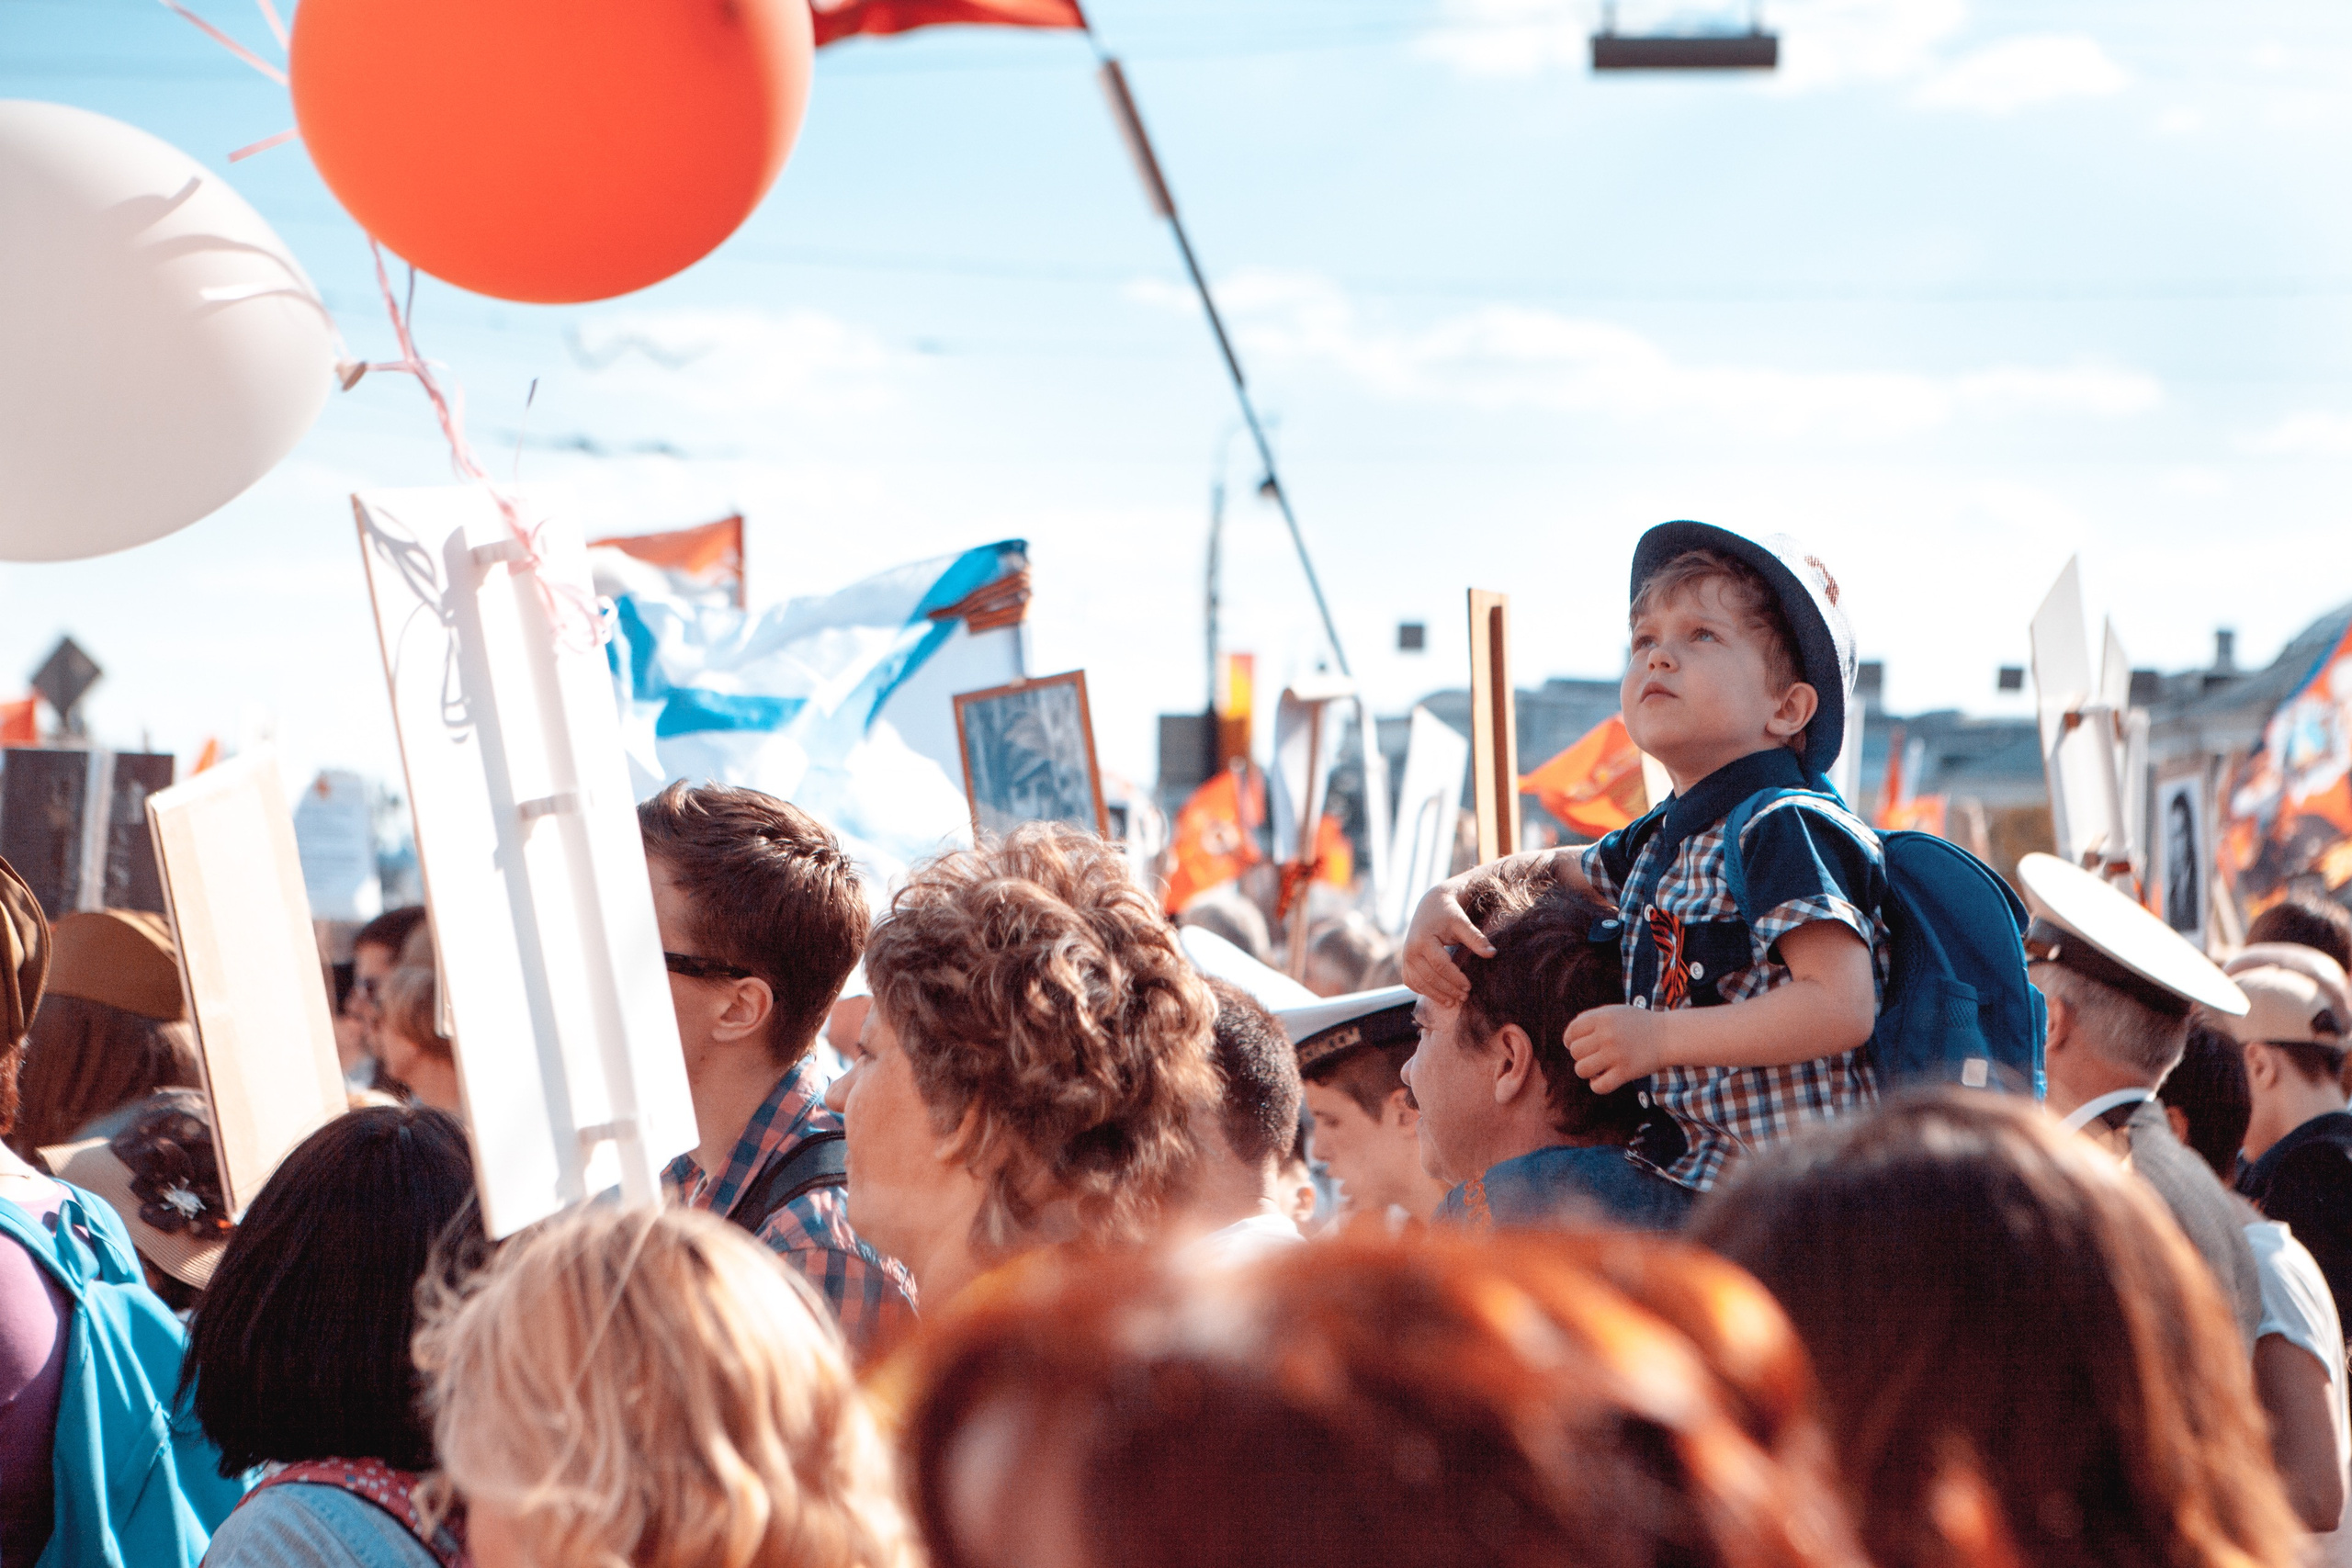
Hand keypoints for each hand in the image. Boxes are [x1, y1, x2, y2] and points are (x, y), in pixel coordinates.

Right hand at [1399, 878, 1488, 1003]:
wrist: (1430, 905)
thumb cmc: (1448, 914)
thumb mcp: (1462, 923)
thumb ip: (1476, 938)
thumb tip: (1493, 953)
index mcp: (1423, 940)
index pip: (1440, 965)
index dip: (1455, 978)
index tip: (1469, 986)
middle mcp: (1410, 950)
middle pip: (1429, 977)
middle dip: (1448, 990)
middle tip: (1464, 997)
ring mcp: (1405, 958)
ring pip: (1419, 983)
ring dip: (1436, 995)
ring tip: (1453, 1002)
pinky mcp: (1405, 963)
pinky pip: (1411, 982)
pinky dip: (1423, 991)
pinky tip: (1438, 995)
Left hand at [1565, 1005, 1666, 1094]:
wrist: (1667, 1036)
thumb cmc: (1637, 1024)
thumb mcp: (1614, 1012)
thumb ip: (1590, 1019)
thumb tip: (1569, 1037)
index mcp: (1603, 1018)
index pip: (1571, 1032)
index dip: (1570, 1040)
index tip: (1579, 1044)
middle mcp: (1607, 1035)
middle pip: (1575, 1052)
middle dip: (1581, 1055)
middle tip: (1593, 1055)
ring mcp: (1616, 1054)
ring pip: (1581, 1069)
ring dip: (1586, 1071)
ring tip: (1597, 1067)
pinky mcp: (1626, 1072)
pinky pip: (1598, 1086)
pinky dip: (1597, 1085)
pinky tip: (1603, 1078)